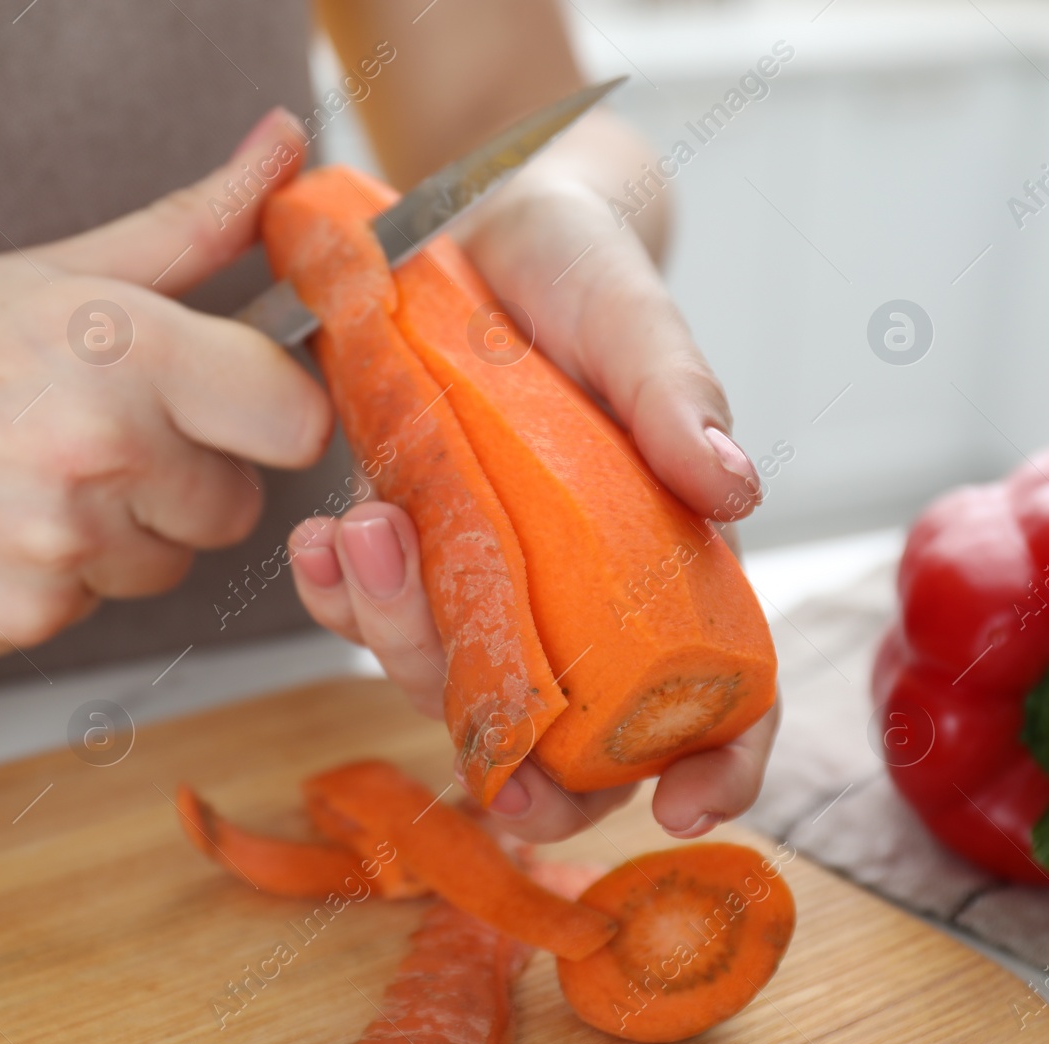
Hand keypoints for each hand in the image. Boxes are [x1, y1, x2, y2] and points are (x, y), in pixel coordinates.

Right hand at [0, 109, 329, 658]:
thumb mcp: (56, 270)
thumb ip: (193, 226)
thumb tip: (286, 150)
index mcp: (126, 346)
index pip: (294, 420)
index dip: (270, 416)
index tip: (235, 409)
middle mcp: (101, 448)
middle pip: (237, 505)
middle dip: (186, 478)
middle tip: (96, 437)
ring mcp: (60, 545)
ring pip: (165, 564)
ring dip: (119, 534)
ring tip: (25, 479)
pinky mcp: (20, 618)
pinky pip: (91, 609)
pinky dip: (54, 582)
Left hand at [288, 138, 775, 842]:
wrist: (481, 231)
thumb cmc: (582, 273)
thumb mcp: (631, 318)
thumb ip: (676, 396)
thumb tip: (734, 487)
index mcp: (664, 557)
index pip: (719, 688)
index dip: (719, 762)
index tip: (684, 807)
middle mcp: (576, 591)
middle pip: (563, 722)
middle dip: (518, 758)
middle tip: (481, 743)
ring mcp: (486, 578)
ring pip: (446, 675)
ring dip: (398, 633)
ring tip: (364, 533)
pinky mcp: (410, 547)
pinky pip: (367, 611)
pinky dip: (335, 595)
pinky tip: (314, 542)